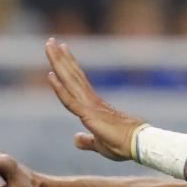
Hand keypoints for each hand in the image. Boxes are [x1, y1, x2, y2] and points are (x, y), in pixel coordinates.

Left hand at [44, 38, 144, 160]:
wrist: (137, 145)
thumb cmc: (123, 145)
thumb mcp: (100, 144)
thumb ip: (87, 141)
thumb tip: (76, 138)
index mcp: (92, 106)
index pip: (76, 82)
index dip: (68, 66)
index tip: (61, 51)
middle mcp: (90, 101)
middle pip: (71, 75)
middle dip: (60, 58)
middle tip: (50, 41)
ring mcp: (89, 105)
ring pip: (69, 81)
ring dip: (58, 62)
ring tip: (49, 45)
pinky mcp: (89, 114)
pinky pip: (70, 100)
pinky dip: (59, 88)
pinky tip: (50, 75)